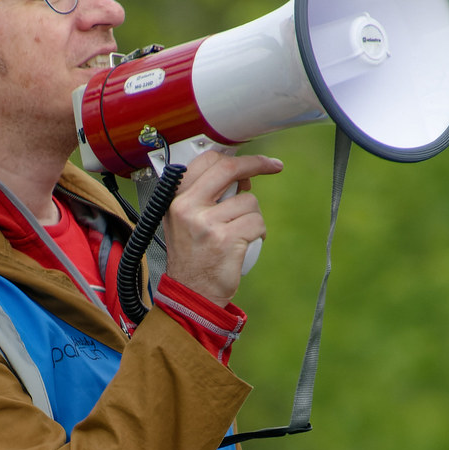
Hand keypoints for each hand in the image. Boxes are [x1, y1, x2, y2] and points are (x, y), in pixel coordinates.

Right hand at [162, 151, 283, 306]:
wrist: (191, 293)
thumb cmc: (192, 257)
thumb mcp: (186, 221)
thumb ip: (204, 196)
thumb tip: (241, 176)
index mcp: (175, 200)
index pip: (206, 162)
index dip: (235, 156)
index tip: (253, 160)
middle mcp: (187, 208)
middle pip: (228, 170)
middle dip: (256, 164)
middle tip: (272, 166)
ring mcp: (206, 224)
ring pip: (249, 201)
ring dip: (253, 216)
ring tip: (240, 232)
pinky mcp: (226, 240)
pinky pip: (256, 222)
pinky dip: (259, 232)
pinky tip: (247, 243)